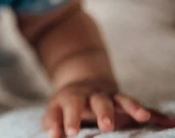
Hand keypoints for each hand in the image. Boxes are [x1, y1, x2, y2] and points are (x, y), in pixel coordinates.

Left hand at [43, 79, 174, 136]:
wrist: (82, 84)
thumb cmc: (66, 105)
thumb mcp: (55, 111)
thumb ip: (53, 124)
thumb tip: (52, 136)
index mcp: (73, 98)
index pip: (70, 108)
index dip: (69, 120)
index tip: (69, 133)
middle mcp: (93, 96)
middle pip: (99, 101)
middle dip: (104, 112)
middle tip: (106, 125)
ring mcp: (112, 97)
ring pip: (122, 99)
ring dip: (133, 107)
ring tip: (143, 117)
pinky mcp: (126, 102)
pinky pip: (143, 107)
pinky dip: (155, 114)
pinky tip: (169, 122)